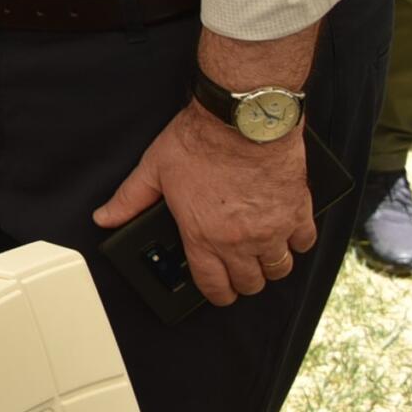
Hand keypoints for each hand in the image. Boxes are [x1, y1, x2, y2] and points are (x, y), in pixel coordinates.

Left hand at [92, 102, 314, 305]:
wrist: (241, 117)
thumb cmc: (199, 140)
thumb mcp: (153, 169)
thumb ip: (129, 199)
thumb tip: (105, 217)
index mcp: (203, 235)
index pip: (214, 286)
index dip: (217, 294)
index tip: (219, 291)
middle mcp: (239, 239)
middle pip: (250, 283)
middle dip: (243, 281)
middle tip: (238, 268)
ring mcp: (272, 228)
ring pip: (279, 268)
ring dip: (270, 265)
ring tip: (261, 253)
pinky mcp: (297, 211)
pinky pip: (305, 242)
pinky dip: (297, 241)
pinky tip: (287, 232)